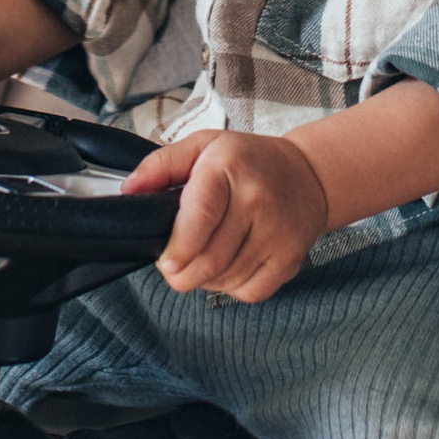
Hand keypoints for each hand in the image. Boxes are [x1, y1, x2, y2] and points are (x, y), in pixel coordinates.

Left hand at [132, 126, 329, 303]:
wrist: (308, 175)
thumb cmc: (247, 161)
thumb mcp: (204, 146)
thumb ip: (162, 164)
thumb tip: (129, 189)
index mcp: (229, 168)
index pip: (200, 216)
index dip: (178, 248)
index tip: (165, 263)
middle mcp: (257, 201)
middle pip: (210, 259)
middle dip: (181, 274)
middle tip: (173, 267)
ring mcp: (277, 234)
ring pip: (226, 279)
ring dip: (203, 280)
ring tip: (201, 260)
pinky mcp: (289, 259)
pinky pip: (250, 291)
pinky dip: (230, 288)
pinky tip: (227, 268)